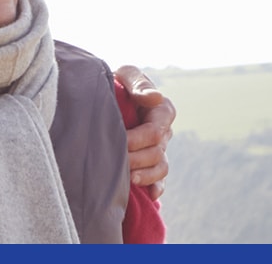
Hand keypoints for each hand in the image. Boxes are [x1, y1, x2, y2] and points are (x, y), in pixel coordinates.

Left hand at [116, 64, 173, 198]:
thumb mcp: (126, 74)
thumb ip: (139, 83)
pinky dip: (156, 188)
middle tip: (114, 161)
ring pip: (161, 167)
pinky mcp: (150, 162)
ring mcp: (159, 149)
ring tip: (128, 179)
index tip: (118, 140)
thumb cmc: (117, 81)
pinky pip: (160, 180)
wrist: (107, 96)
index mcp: (162, 111)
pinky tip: (149, 195)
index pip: (155, 131)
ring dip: (146, 175)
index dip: (137, 139)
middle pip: (156, 152)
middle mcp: (164, 131)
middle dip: (135, 158)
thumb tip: (155, 98)